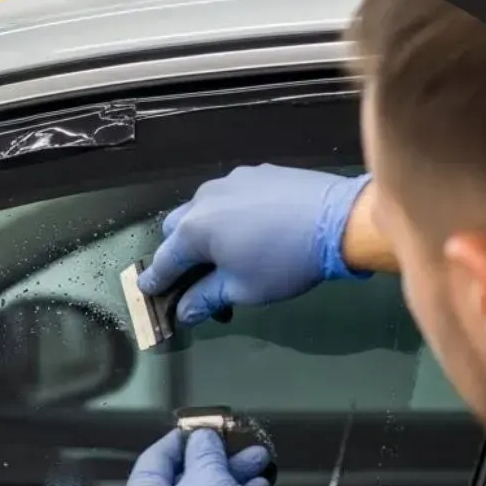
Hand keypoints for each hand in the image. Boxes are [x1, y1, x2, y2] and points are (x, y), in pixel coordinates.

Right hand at [137, 165, 372, 327]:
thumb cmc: (285, 262)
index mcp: (194, 230)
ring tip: (230, 256)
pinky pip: (231, 197)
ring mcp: (231, 181)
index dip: (156, 281)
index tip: (149, 292)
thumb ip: (206, 299)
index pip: (165, 261)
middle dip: (180, 254)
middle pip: (177, 230)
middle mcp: (205, 200)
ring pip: (204, 209)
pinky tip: (252, 233)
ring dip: (206, 233)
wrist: (337, 222)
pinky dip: (230, 216)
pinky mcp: (257, 174)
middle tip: (197, 278)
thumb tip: (185, 312)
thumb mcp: (242, 289)